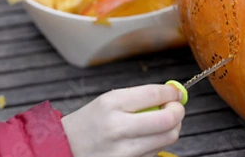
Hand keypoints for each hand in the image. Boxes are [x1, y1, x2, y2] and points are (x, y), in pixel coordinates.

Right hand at [62, 85, 184, 156]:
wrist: (65, 148)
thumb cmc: (91, 122)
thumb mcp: (109, 100)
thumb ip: (142, 96)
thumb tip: (174, 94)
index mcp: (112, 104)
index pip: (155, 94)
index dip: (173, 93)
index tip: (176, 93)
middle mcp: (118, 127)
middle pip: (168, 120)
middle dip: (179, 112)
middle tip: (176, 109)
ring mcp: (123, 151)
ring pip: (167, 138)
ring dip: (171, 129)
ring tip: (161, 123)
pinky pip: (155, 152)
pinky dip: (158, 143)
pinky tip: (147, 139)